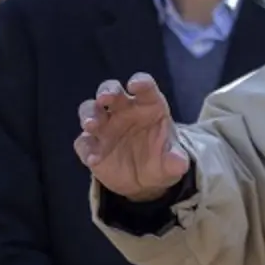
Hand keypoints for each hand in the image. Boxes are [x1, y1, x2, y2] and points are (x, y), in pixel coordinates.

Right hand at [75, 73, 189, 201]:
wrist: (146, 181)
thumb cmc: (162, 159)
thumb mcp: (172, 163)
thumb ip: (176, 160)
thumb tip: (180, 163)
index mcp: (149, 105)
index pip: (144, 87)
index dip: (140, 83)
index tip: (135, 85)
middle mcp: (124, 111)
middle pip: (111, 90)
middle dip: (107, 91)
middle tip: (105, 98)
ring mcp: (105, 126)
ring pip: (90, 110)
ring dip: (89, 114)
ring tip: (92, 125)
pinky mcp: (91, 145)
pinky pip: (84, 142)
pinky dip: (87, 149)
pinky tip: (94, 159)